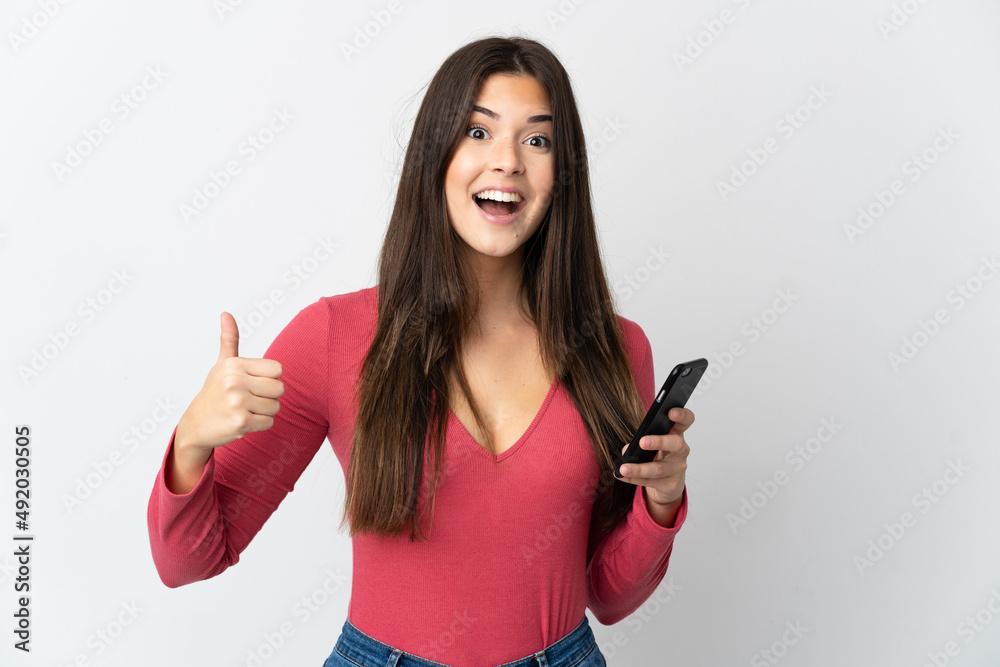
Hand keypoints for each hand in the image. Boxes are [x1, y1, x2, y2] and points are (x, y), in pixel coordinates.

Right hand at [174, 312, 284, 453]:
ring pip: (276, 407)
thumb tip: (226, 313)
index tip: (252, 383)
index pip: (277, 369)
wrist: (195, 425)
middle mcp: (234, 381)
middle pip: (280, 389)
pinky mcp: (240, 422)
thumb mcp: (222, 364)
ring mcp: (237, 402)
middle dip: (268, 397)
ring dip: (264, 412)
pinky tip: (242, 421)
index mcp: (234, 365)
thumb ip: (229, 339)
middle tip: (248, 399)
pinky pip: (269, 422)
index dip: (269, 379)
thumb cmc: (213, 393)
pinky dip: (259, 425)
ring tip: (244, 410)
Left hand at [618, 407, 693, 506]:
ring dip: (639, 468)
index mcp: (677, 434)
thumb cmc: (659, 456)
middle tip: (642, 442)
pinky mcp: (671, 484)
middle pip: (675, 443)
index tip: (671, 411)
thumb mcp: (651, 445)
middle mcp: (681, 451)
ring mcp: (678, 468)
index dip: (682, 415)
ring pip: (659, 468)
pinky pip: (650, 482)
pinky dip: (633, 478)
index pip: (686, 421)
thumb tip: (626, 450)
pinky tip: (621, 475)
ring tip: (624, 468)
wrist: (668, 484)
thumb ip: (639, 443)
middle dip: (659, 441)